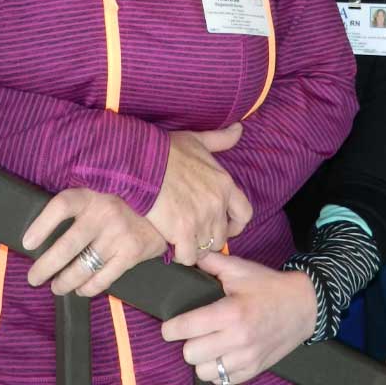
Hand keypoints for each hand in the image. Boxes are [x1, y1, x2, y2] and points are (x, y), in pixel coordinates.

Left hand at [21, 188, 165, 296]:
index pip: (61, 206)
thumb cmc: (122, 200)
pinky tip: (81, 290)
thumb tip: (43, 231)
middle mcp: (104, 213)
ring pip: (83, 267)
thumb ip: (79, 204)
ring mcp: (119, 234)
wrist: (164, 204)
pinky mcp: (132, 252)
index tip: (27, 243)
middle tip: (34, 278)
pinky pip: (104, 277)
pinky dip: (89, 288)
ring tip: (56, 287)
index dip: (41, 224)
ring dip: (65, 282)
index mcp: (92, 194)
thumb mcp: (101, 189)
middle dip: (46, 266)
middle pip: (66, 246)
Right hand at [146, 124, 253, 264]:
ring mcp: (201, 219)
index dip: (236, 225)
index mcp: (224, 184)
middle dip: (210, 237)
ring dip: (194, 247)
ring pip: (205, 248)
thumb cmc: (167, 150)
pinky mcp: (182, 231)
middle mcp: (217, 204)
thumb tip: (238, 129)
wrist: (141, 161)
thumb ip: (220, 139)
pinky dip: (180, 254)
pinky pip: (188, 255)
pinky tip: (171, 246)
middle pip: (222, 235)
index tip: (225, 227)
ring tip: (181, 240)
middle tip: (194, 234)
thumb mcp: (197, 140)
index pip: (244, 214)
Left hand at [160, 250, 315, 383]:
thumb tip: (186, 256)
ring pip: (204, 372)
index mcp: (231, 312)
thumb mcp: (240, 269)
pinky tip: (222, 356)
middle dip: (188, 342)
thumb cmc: (269, 287)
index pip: (186, 328)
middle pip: (191, 354)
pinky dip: (218, 371)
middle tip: (194, 333)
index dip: (171, 328)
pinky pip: (223, 381)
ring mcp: (247, 357)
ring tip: (208, 345)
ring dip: (202, 359)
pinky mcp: (255, 369)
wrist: (304, 305)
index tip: (171, 326)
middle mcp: (238, 339)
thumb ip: (210, 262)